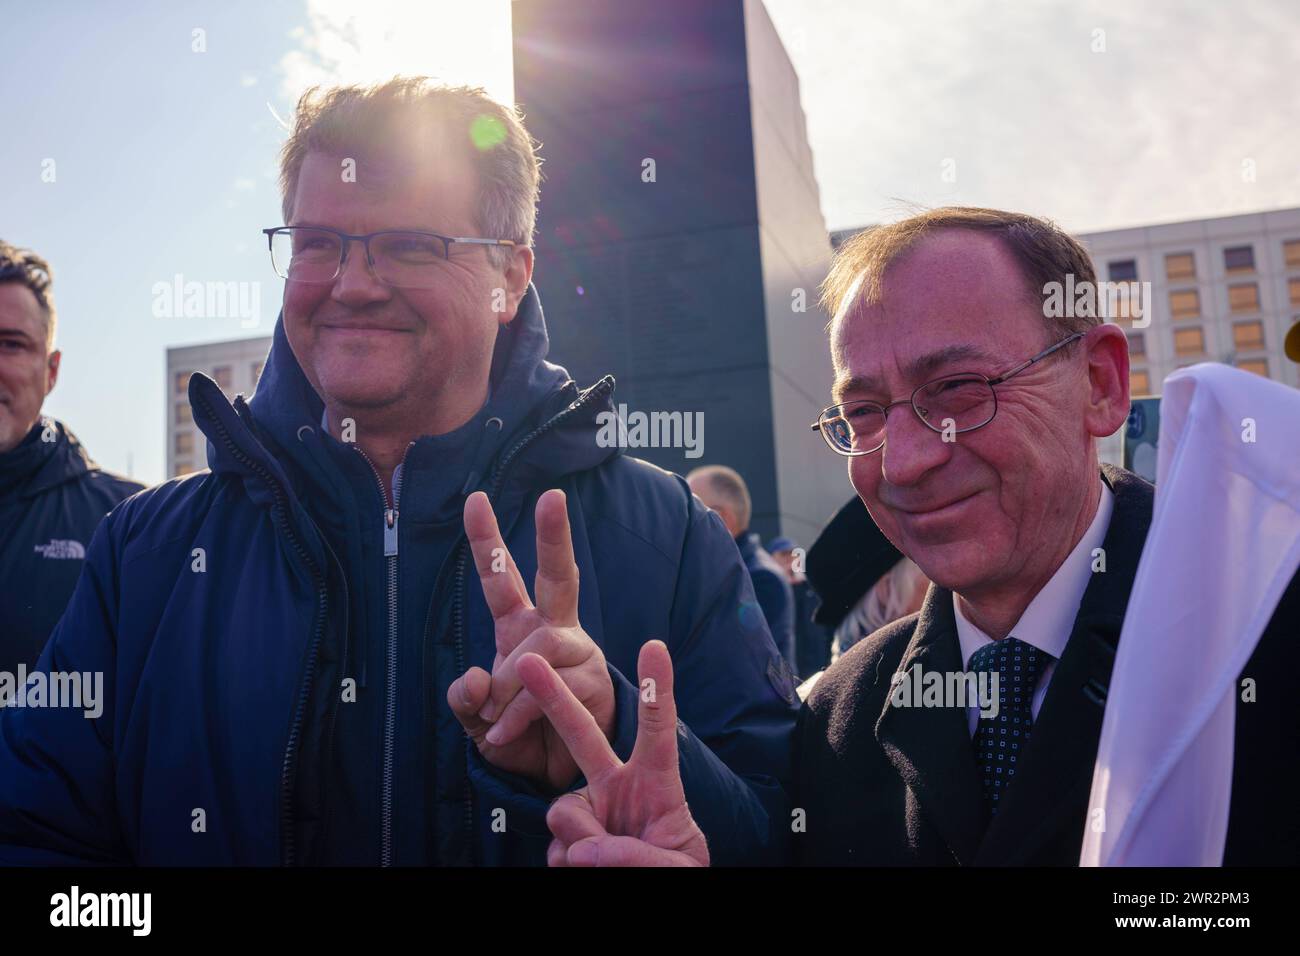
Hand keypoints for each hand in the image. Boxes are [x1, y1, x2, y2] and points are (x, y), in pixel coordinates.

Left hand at [447, 489, 614, 791]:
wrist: (553, 781)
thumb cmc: (517, 738)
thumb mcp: (476, 721)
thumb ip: (465, 700)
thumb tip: (473, 679)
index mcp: (519, 628)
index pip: (501, 579)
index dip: (486, 540)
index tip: (475, 498)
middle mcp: (553, 632)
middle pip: (556, 575)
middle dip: (553, 535)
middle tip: (553, 496)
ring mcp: (577, 655)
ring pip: (537, 648)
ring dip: (508, 687)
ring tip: (496, 719)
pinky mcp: (594, 684)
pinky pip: (549, 688)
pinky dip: (518, 714)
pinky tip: (505, 733)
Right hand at [519, 639, 708, 866]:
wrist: (647, 899)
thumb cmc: (676, 872)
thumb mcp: (678, 866)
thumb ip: (639, 856)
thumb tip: (582, 851)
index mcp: (656, 782)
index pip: (657, 731)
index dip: (657, 690)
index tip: (655, 646)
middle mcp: (617, 786)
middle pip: (583, 735)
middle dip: (554, 698)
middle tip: (527, 662)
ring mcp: (590, 810)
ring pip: (564, 811)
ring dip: (584, 840)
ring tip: (606, 864)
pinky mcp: (567, 840)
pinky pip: (556, 846)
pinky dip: (570, 864)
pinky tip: (588, 871)